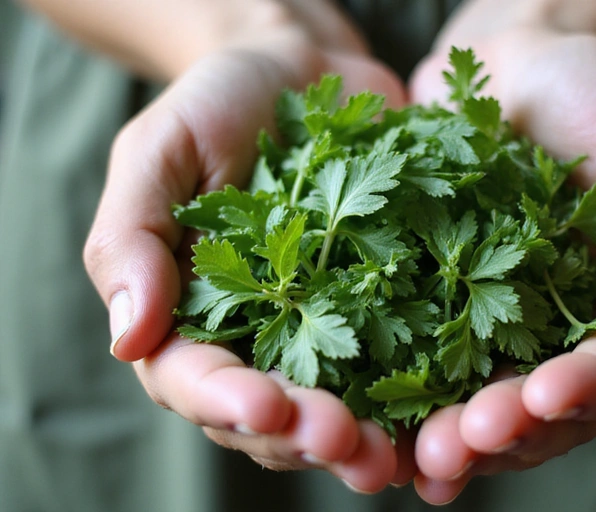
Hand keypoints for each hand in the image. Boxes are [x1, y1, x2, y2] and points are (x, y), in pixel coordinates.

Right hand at [83, 7, 411, 491]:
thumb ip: (130, 242)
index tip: (266, 408)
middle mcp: (257, 339)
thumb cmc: (218, 104)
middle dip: (304, 436)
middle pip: (270, 415)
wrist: (304, 71)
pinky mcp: (385, 308)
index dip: (228, 401)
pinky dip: (420, 396)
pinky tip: (445, 414)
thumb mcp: (159, 154)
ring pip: (336, 408)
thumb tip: (127, 340)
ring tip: (396, 455)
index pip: (195, 380)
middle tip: (344, 444)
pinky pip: (401, 362)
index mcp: (188, 317)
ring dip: (364, 439)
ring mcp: (325, 328)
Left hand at [407, 27, 595, 503]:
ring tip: (423, 453)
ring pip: (484, 402)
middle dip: (508, 430)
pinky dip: (408, 405)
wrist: (510, 64)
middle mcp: (562, 329)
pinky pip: (423, 365)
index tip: (547, 395)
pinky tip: (387, 437)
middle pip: (547, 407)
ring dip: (457, 435)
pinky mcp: (437, 306)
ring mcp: (497, 324)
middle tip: (466, 440)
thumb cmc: (595, 92)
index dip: (589, 389)